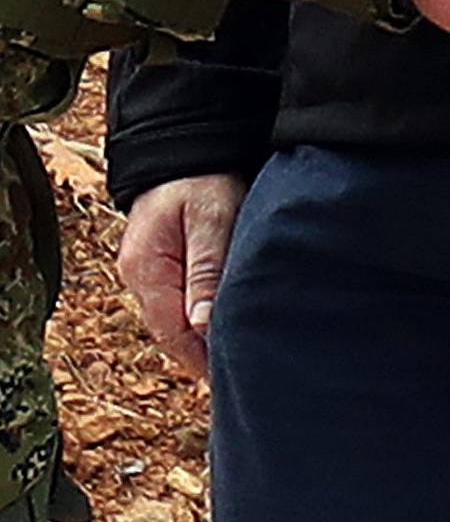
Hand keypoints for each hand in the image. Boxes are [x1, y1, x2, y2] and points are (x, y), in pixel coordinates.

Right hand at [116, 172, 246, 378]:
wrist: (186, 142)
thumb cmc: (202, 177)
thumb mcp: (211, 220)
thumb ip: (207, 271)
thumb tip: (203, 326)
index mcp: (146, 270)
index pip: (171, 332)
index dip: (200, 359)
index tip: (230, 379)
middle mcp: (138, 276)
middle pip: (170, 331)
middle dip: (201, 354)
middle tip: (239, 375)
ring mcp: (146, 270)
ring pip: (174, 318)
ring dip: (200, 336)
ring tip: (235, 357)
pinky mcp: (159, 262)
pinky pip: (177, 300)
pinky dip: (197, 315)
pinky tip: (219, 325)